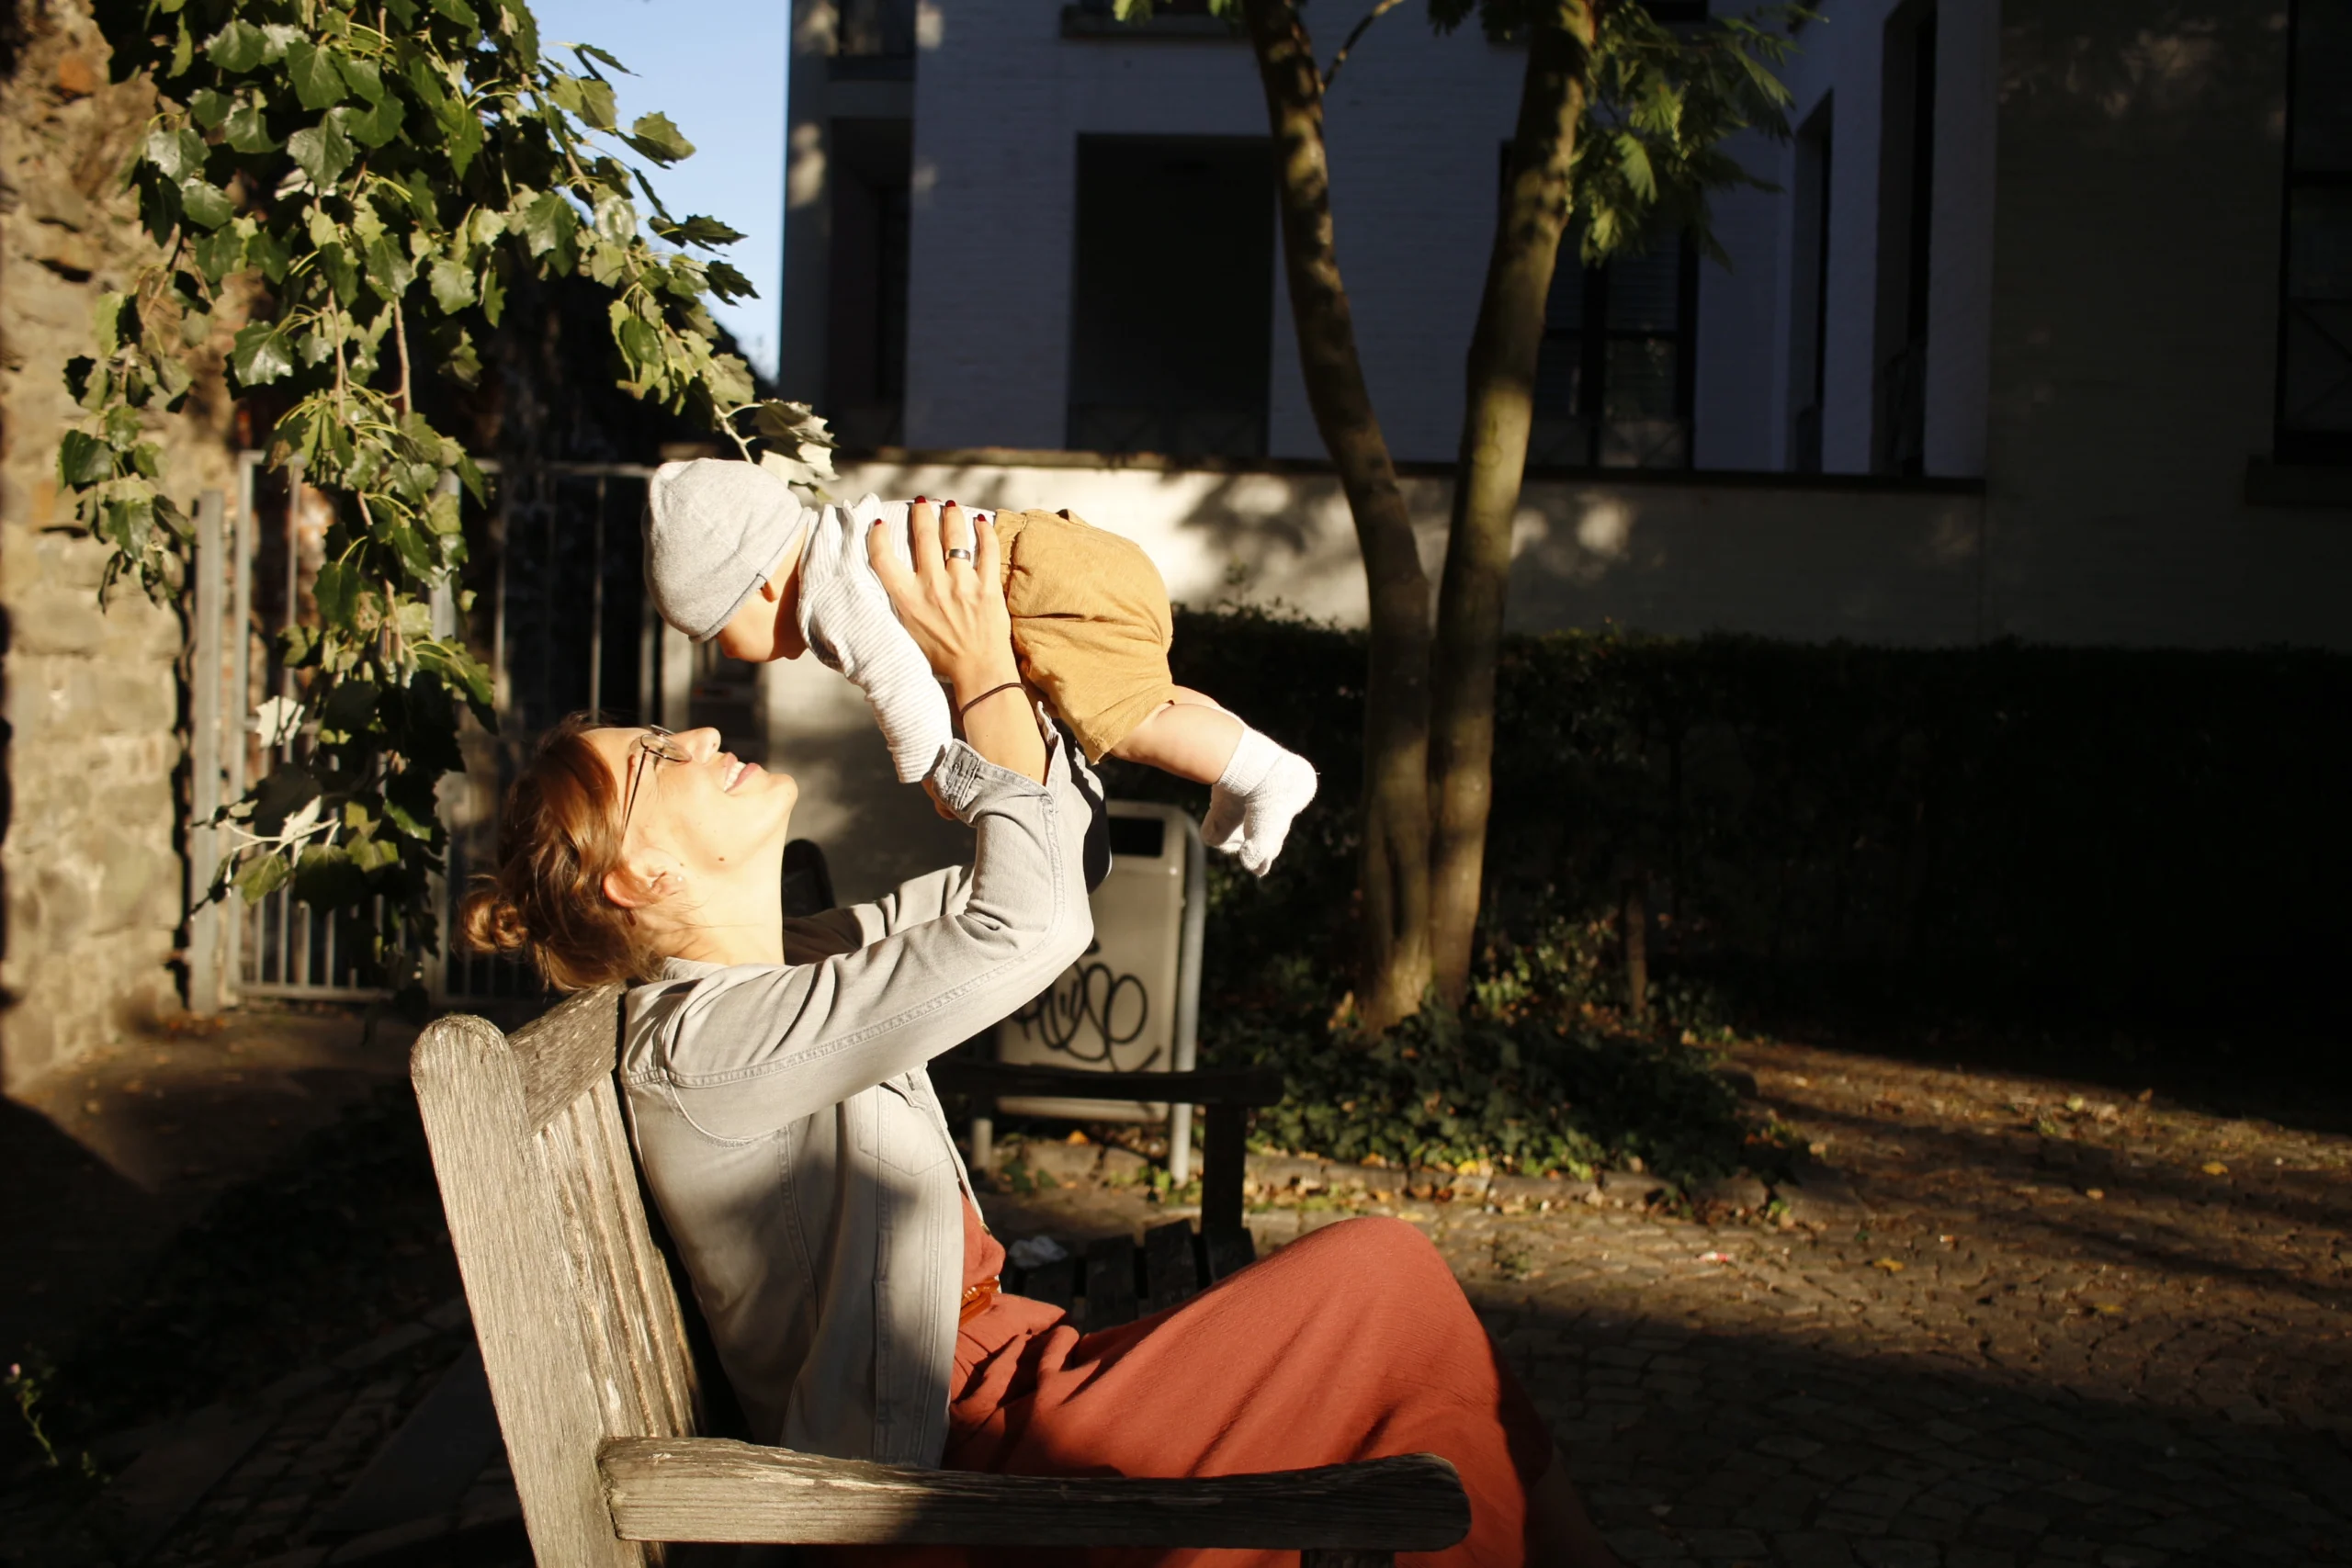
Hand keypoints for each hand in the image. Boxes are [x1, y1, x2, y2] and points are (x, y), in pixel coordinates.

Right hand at [868, 501, 1016, 693]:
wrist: (978, 672)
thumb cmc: (941, 658)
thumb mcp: (908, 632)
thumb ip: (901, 604)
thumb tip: (891, 582)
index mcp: (907, 599)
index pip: (883, 558)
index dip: (877, 536)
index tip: (878, 523)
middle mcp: (931, 587)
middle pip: (922, 536)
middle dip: (921, 513)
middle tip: (922, 503)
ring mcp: (961, 585)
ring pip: (954, 536)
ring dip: (951, 515)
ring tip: (950, 505)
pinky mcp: (987, 588)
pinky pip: (987, 551)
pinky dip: (984, 532)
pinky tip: (980, 522)